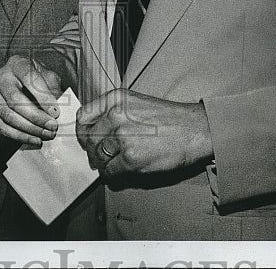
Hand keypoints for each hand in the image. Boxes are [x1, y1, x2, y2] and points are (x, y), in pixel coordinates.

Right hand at [0, 55, 63, 145]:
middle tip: (52, 127)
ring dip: (29, 130)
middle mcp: (0, 76)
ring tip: (46, 135)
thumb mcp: (48, 78)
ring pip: (7, 116)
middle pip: (15, 100)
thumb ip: (53, 89)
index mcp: (17, 63)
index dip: (43, 97)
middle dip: (36, 117)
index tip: (56, 112)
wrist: (19, 86)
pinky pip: (0, 127)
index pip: (29, 78)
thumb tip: (56, 109)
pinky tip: (34, 139)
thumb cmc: (37, 81)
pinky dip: (19, 136)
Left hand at [75, 89, 212, 177]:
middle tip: (100, 157)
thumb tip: (94, 130)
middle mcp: (115, 115)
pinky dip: (112, 175)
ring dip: (102, 164)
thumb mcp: (135, 102)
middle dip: (92, 151)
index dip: (82, 131)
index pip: (83, 116)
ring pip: (98, 156)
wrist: (193, 129)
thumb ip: (112, 111)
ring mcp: (122, 137)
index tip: (86, 138)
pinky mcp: (131, 158)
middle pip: (88, 139)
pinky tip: (119, 173)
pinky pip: (111, 171)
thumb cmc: (167, 117)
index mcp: (115, 99)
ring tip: (111, 165)